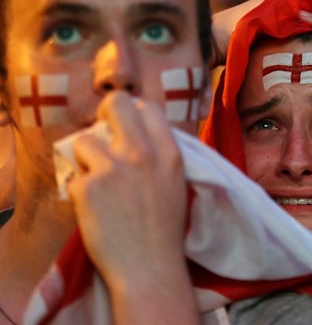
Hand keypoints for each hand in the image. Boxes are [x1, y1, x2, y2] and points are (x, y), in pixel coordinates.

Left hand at [67, 92, 187, 285]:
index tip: (127, 127)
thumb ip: (160, 154)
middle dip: (105, 113)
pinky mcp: (88, 187)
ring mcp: (113, 168)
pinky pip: (75, 177)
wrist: (150, 267)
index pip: (148, 108)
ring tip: (98, 181)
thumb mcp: (176, 182)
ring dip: (87, 159)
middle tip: (103, 134)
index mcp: (169, 153)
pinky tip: (96, 209)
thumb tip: (136, 133)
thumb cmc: (166, 229)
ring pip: (83, 140)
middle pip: (115, 103)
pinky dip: (81, 191)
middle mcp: (141, 153)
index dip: (134, 114)